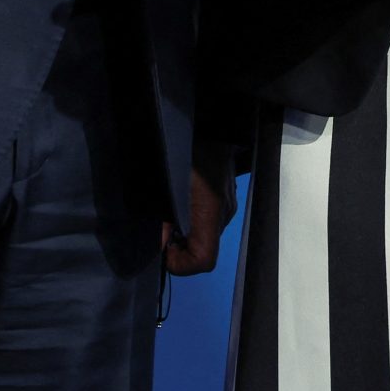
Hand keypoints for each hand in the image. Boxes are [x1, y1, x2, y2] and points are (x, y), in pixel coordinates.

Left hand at [162, 156, 236, 276]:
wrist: (211, 126)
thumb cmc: (185, 152)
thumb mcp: (167, 186)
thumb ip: (163, 218)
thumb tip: (161, 244)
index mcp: (210, 212)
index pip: (204, 260)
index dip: (181, 264)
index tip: (165, 247)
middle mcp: (224, 215)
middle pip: (206, 252)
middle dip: (181, 250)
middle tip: (163, 230)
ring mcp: (229, 207)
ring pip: (208, 238)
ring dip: (187, 236)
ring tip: (170, 217)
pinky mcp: (227, 199)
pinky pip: (211, 223)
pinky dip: (194, 224)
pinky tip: (182, 207)